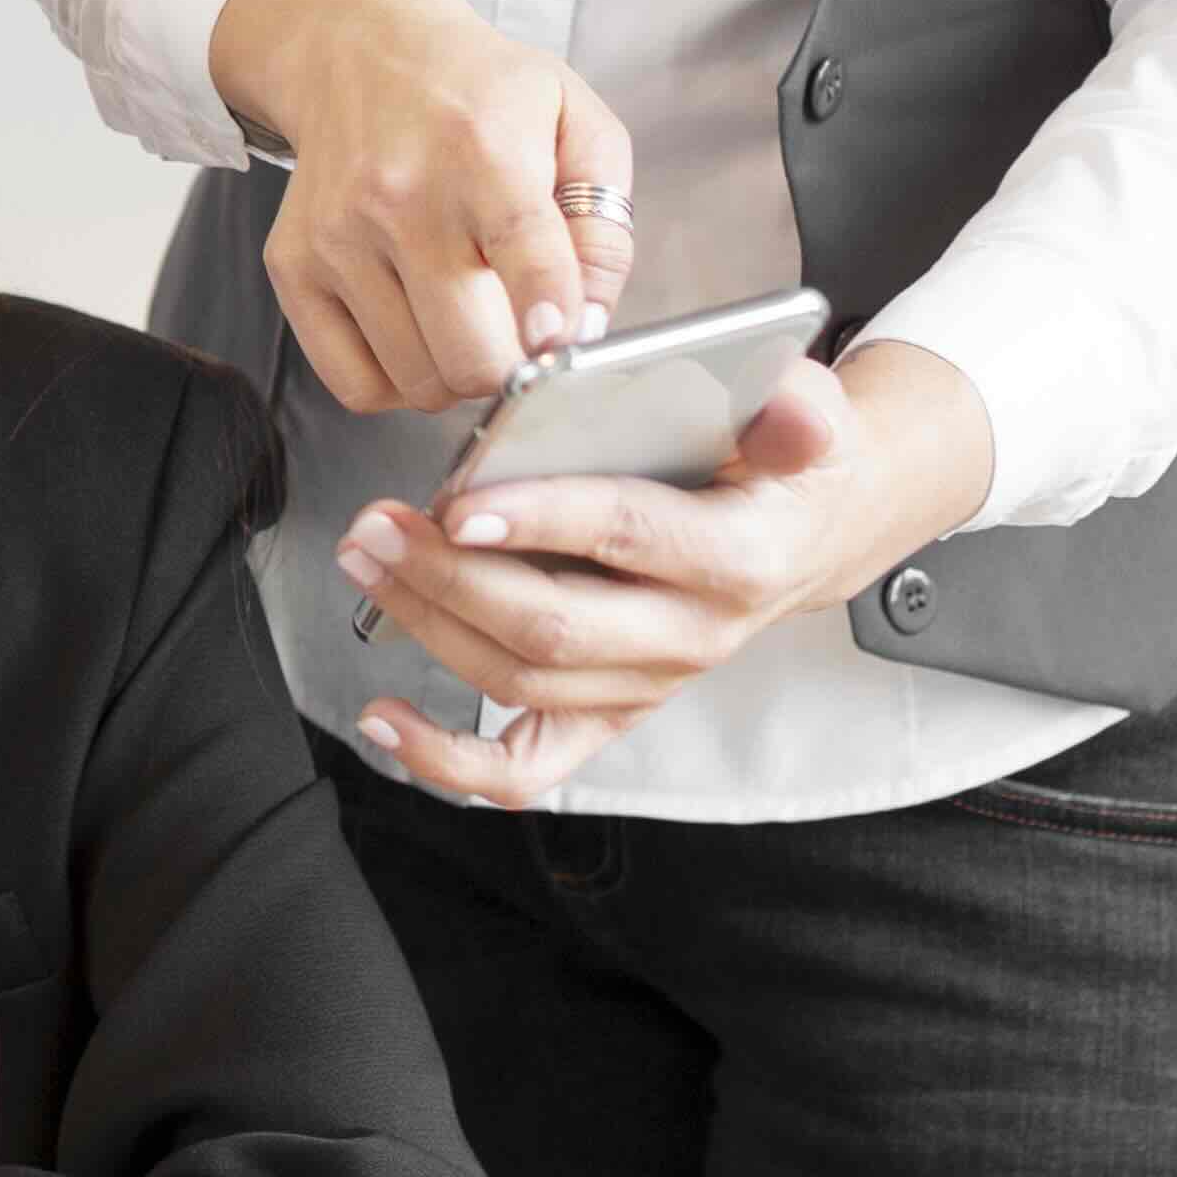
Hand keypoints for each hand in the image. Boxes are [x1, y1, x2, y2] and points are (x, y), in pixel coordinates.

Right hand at [204, 0, 640, 411]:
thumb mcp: (574, 122)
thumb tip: (585, 325)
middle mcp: (402, 196)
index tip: (559, 343)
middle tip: (519, 339)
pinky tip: (417, 337)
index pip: (523, 251)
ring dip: (456, 376)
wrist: (359, 54)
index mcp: (484, 152)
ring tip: (466, 324)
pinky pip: (354, 383)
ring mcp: (338, 237)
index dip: (549, 316)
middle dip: (512, 368)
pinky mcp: (293, 266)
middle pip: (468, 352)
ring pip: (417, 381)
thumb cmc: (479, 94)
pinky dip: (396, 385)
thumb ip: (605, 223)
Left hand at [331, 336, 997, 806]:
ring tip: (368, 558)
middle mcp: (692, 636)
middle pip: (555, 626)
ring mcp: (645, 686)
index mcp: (739, 557)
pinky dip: (445, 758)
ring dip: (429, 624)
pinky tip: (381, 718)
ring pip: (521, 680)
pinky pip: (523, 767)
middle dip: (451, 577)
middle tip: (381, 525)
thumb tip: (792, 408)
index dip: (542, 521)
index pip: (630, 538)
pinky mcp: (609, 715)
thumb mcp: (808, 421)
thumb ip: (796, 412)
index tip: (460, 503)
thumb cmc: (778, 469)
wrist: (804, 535)